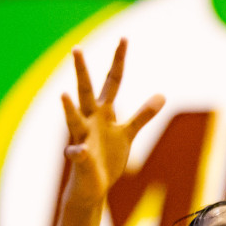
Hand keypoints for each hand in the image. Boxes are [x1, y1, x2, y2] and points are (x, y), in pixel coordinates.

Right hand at [59, 39, 164, 209]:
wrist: (92, 186)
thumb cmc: (107, 157)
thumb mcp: (127, 133)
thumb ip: (142, 114)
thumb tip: (162, 95)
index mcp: (103, 112)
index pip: (112, 81)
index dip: (119, 61)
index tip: (124, 38)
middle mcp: (90, 121)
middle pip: (86, 92)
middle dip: (81, 71)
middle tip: (76, 48)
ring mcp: (83, 138)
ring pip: (74, 120)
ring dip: (68, 109)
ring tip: (63, 95)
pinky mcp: (80, 159)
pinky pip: (77, 155)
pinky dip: (78, 153)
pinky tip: (80, 151)